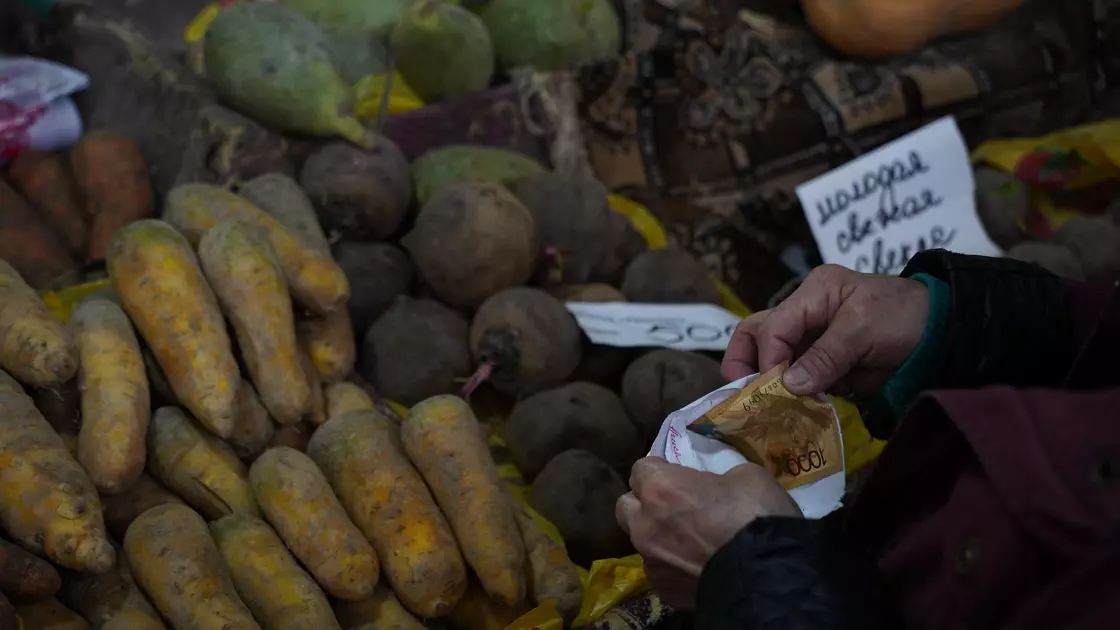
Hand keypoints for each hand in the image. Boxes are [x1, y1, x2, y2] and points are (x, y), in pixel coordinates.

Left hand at [615, 458, 800, 609]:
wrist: (768, 575)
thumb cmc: (756, 515)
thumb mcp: (745, 476)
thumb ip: (717, 479)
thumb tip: (718, 488)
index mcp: (659, 488)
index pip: (640, 469)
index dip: (659, 471)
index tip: (675, 475)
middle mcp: (644, 524)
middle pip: (626, 506)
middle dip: (643, 504)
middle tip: (672, 507)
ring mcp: (651, 561)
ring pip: (642, 543)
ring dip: (658, 538)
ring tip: (687, 543)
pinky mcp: (664, 590)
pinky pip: (661, 572)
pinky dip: (674, 567)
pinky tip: (697, 567)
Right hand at [723, 265, 929, 395]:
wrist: (947, 334)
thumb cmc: (906, 317)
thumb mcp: (864, 328)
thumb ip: (826, 355)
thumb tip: (787, 386)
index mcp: (813, 294)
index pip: (772, 326)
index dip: (767, 358)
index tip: (772, 390)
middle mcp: (806, 314)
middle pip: (758, 335)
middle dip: (745, 364)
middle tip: (742, 396)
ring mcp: (814, 341)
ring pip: (773, 360)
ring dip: (768, 385)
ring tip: (765, 411)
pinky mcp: (826, 366)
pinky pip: (797, 381)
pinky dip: (790, 398)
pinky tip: (787, 415)